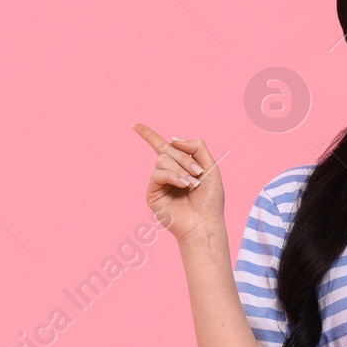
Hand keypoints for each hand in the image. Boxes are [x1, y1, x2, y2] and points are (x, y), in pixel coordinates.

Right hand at [131, 123, 224, 241]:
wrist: (205, 222)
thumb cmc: (210, 199)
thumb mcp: (210, 166)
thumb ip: (196, 146)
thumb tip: (172, 138)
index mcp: (180, 165)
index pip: (162, 146)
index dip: (148, 134)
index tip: (135, 125)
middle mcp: (167, 172)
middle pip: (167, 149)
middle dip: (184, 158)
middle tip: (198, 173)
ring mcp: (159, 182)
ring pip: (162, 159)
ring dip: (180, 169)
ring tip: (192, 184)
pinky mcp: (152, 193)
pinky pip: (158, 173)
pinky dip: (173, 176)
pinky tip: (184, 186)